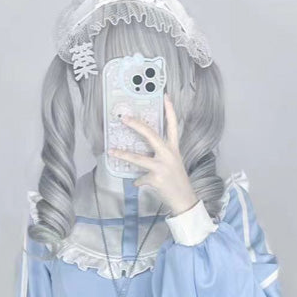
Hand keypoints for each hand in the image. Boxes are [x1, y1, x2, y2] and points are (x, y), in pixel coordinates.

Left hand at [108, 93, 198, 216]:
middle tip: (123, 118)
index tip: (165, 96)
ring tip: (112, 151)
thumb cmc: (177, 181)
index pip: (173, 125)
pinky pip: (140, 178)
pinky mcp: (156, 179)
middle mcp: (168, 155)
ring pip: (139, 159)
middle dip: (136, 125)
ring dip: (124, 155)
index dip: (170, 110)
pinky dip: (138, 181)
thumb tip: (143, 154)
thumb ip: (159, 157)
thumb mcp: (172, 164)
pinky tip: (138, 183)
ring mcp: (162, 167)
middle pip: (151, 135)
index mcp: (174, 149)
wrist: (185, 200)